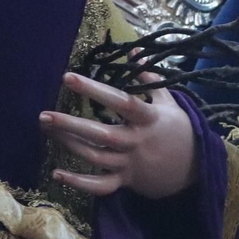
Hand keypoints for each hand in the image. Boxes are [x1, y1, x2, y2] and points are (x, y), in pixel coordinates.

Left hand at [40, 72, 197, 199]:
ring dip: (69, 144)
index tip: (68, 78)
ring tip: (47, 131)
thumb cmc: (178, 130)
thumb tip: (134, 53)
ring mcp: (130, 164)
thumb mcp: (170, 101)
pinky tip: (56, 173)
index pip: (120, 101)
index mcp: (149, 119)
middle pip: (101, 134)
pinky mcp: (126, 181)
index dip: (94, 89)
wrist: (195, 169)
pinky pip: (99, 186)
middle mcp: (137, 142)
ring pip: (95, 157)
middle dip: (70, 125)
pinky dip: (78, 182)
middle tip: (43, 116)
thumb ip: (149, 78)